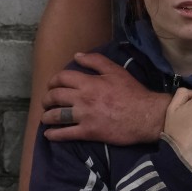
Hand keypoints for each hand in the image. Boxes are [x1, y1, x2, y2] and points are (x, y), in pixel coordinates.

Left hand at [41, 53, 167, 144]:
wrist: (145, 115)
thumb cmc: (132, 92)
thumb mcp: (116, 71)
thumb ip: (96, 61)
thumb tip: (77, 55)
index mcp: (89, 82)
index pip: (62, 78)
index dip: (53, 81)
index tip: (52, 85)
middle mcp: (82, 99)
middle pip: (55, 96)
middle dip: (47, 99)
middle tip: (47, 101)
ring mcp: (84, 116)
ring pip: (56, 116)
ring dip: (47, 116)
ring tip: (46, 117)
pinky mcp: (89, 132)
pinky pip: (65, 134)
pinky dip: (54, 135)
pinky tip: (48, 134)